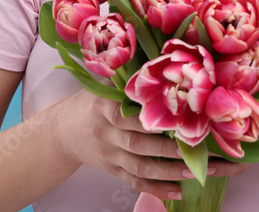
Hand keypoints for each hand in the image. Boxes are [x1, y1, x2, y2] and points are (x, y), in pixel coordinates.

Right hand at [57, 90, 247, 199]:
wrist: (63, 131)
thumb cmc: (92, 102)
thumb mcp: (105, 86)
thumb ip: (131, 81)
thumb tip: (168, 65)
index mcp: (104, 107)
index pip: (126, 115)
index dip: (148, 121)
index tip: (175, 121)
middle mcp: (106, 133)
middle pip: (137, 144)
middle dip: (168, 149)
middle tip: (196, 149)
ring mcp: (110, 155)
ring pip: (139, 168)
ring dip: (168, 172)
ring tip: (194, 174)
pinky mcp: (113, 170)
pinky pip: (135, 182)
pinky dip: (156, 190)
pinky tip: (177, 193)